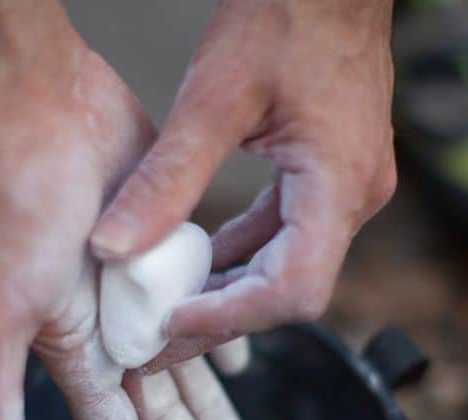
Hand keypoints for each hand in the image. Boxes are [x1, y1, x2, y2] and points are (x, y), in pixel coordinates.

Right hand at [0, 0, 248, 419]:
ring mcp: (137, 287)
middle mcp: (104, 325)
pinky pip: (202, 302)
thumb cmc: (16, 212)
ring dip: (209, 404)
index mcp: (68, 349)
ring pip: (184, 362)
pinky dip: (219, 333)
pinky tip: (238, 359)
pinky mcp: (165, 247)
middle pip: (157, 409)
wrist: (43, 116)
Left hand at [91, 0, 396, 367]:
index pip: (291, 291)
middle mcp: (356, 197)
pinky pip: (287, 232)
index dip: (227, 319)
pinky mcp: (333, 173)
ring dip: (227, 289)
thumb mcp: (214, 97)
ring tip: (164, 307)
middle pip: (288, 290)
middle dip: (218, 317)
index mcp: (339, 185)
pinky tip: (196, 257)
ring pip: (286, 265)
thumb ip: (165, 180)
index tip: (166, 324)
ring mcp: (349, 186)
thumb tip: (111, 248)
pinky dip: (241, 252)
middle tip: (153, 339)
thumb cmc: (286, 12)